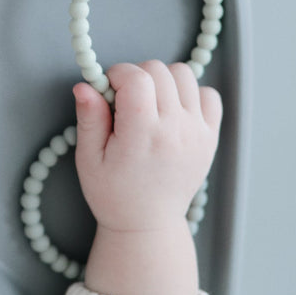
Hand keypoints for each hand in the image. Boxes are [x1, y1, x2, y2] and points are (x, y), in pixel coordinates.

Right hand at [73, 61, 221, 294]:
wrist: (148, 224)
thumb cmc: (113, 193)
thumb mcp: (89, 158)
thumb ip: (89, 118)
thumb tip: (85, 84)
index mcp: (142, 134)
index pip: (136, 76)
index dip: (116, 74)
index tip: (108, 90)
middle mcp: (175, 129)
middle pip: (159, 70)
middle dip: (136, 76)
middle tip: (124, 101)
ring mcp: (197, 132)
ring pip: (184, 75)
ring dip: (163, 81)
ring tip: (148, 104)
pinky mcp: (210, 137)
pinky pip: (209, 95)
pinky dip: (190, 94)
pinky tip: (172, 111)